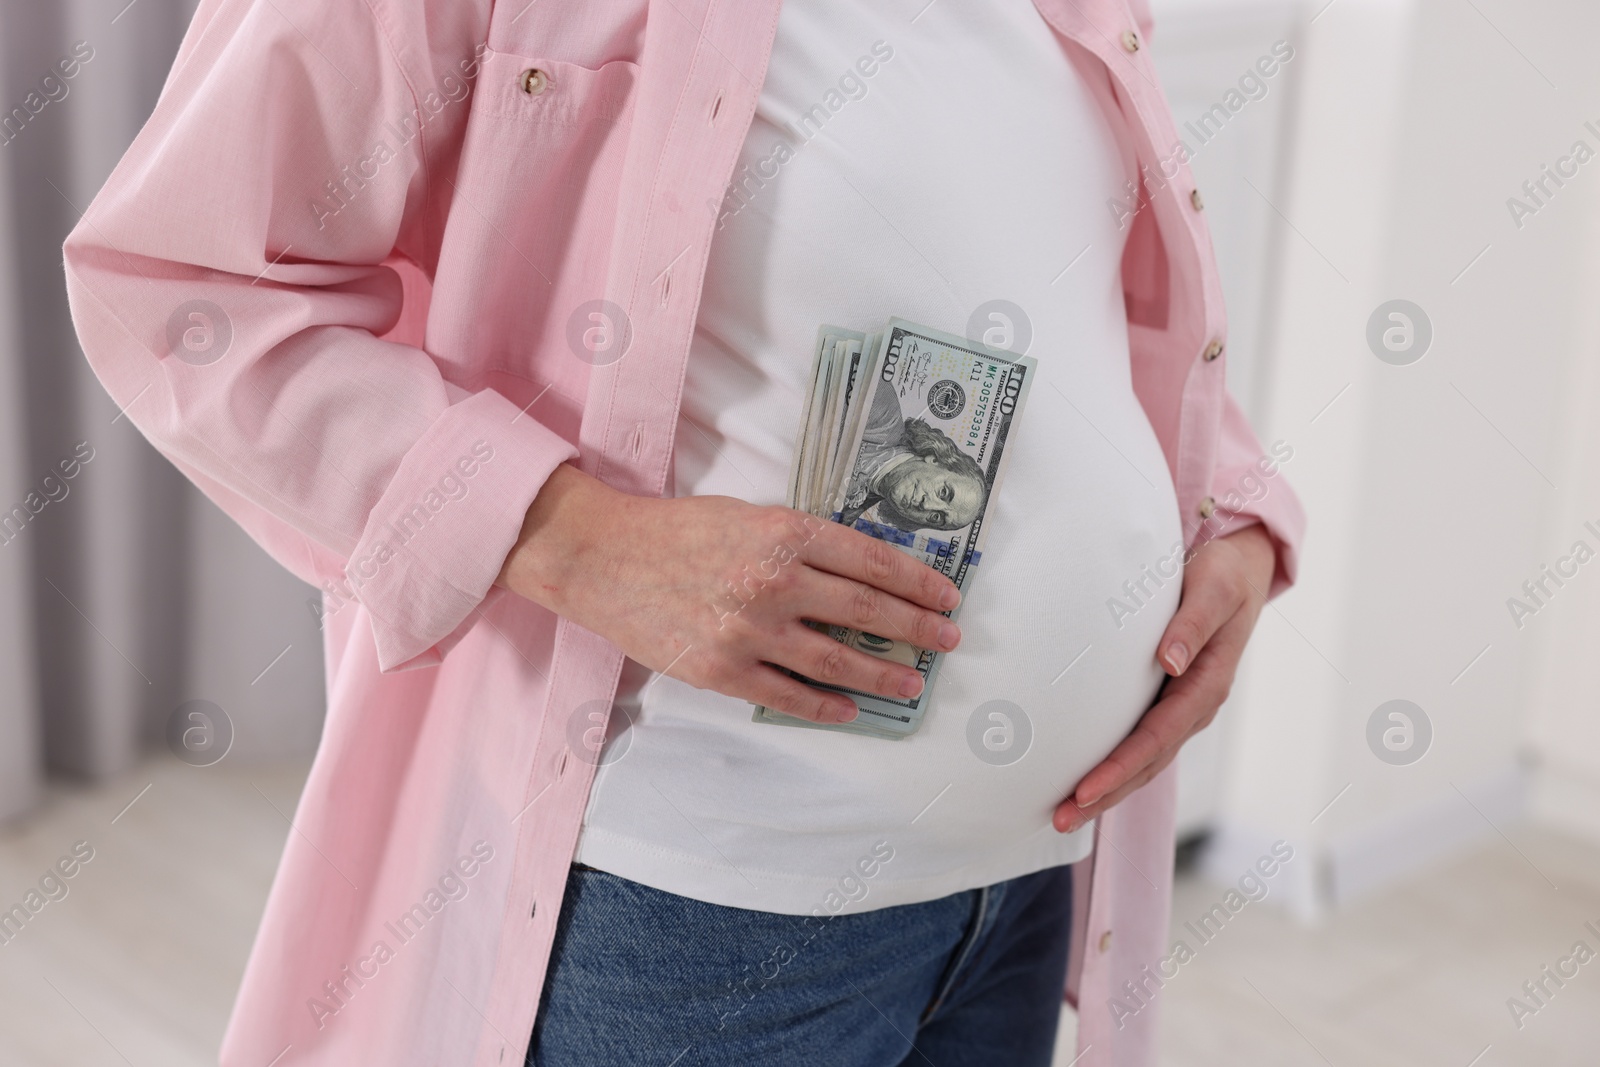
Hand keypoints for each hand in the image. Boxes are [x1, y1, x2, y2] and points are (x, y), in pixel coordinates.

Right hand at [497, 464, 962, 723]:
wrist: (601, 557)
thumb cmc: (676, 530)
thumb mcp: (748, 515)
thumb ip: (802, 541)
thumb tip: (860, 572)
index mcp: (785, 533)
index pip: (873, 561)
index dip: (918, 581)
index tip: (947, 594)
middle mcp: (775, 581)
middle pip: (867, 611)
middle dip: (918, 627)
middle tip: (949, 638)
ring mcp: (751, 630)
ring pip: (837, 660)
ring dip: (884, 674)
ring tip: (912, 682)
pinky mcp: (723, 669)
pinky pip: (788, 694)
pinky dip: (826, 704)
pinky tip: (850, 708)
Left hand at [1052, 524, 1276, 832]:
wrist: (1241, 569)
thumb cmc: (1224, 575)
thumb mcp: (1215, 587)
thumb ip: (1194, 623)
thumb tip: (1171, 661)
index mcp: (1208, 685)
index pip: (1158, 737)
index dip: (1121, 766)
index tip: (1084, 789)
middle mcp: (1195, 706)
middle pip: (1148, 763)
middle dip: (1106, 794)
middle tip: (1061, 818)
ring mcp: (1182, 708)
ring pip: (1144, 761)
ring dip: (1107, 790)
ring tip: (1064, 815)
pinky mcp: (1166, 701)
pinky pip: (1140, 744)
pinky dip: (1114, 767)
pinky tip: (1084, 781)